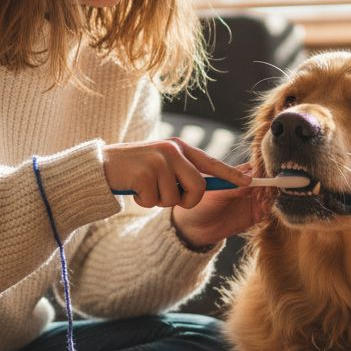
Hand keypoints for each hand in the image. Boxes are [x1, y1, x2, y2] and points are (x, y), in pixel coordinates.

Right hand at [103, 138, 248, 208]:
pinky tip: (135, 189)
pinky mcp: (143, 174)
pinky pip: (154, 201)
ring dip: (160, 201)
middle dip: (187, 200)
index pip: (211, 163)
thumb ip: (183, 170)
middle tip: (170, 197)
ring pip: (174, 198)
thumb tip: (208, 185)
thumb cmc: (135, 169)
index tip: (249, 182)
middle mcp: (172, 151)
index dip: (231, 175)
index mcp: (180, 148)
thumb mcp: (162, 163)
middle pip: (198, 187)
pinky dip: (144, 202)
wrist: (101, 166)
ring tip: (146, 187)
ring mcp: (157, 161)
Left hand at [171, 162, 274, 248]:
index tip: (259, 176)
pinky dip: (267, 209)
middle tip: (261, 189)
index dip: (260, 170)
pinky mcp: (254, 215)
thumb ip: (233, 187)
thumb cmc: (200, 204)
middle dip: (267, 183)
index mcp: (236, 175)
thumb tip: (251, 180)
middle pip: (265, 180)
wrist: (195, 227)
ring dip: (268, 196)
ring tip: (261, 201)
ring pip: (268, 194)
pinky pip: (266, 210)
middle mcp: (246, 186)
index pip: (254, 168)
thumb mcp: (216, 193)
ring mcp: (251, 200)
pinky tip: (262, 210)